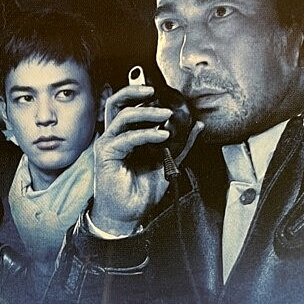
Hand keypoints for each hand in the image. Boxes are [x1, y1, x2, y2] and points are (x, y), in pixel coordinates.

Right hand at [90, 82, 173, 235]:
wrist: (128, 213)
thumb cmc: (142, 191)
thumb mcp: (169, 162)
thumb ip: (182, 144)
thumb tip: (197, 125)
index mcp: (127, 135)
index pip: (130, 106)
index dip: (144, 96)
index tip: (165, 94)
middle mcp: (116, 136)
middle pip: (117, 102)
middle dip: (134, 90)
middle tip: (154, 90)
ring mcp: (109, 143)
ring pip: (122, 114)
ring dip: (146, 111)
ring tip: (165, 114)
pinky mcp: (106, 153)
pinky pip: (126, 136)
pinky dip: (145, 133)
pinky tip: (162, 136)